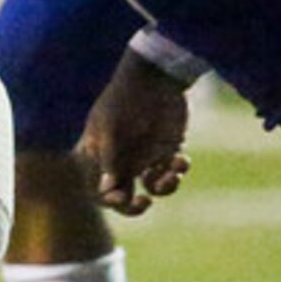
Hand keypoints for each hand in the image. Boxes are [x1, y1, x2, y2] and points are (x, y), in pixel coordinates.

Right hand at [81, 49, 192, 215]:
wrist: (155, 76)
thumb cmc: (124, 98)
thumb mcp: (109, 127)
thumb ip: (107, 159)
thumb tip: (105, 190)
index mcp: (101, 155)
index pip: (99, 189)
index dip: (109, 199)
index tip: (120, 196)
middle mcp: (122, 160)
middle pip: (125, 197)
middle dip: (135, 206)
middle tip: (145, 201)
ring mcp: (145, 155)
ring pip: (153, 188)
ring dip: (164, 188)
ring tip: (171, 175)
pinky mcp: (168, 149)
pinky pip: (173, 171)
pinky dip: (179, 170)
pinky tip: (181, 159)